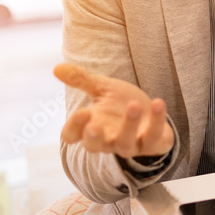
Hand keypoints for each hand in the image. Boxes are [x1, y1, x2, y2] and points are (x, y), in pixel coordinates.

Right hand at [56, 63, 174, 158]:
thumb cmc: (121, 104)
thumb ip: (82, 80)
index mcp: (91, 126)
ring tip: (134, 105)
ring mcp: (130, 144)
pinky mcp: (152, 144)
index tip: (82, 112)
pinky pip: (153, 137)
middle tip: (94, 126)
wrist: (151, 115)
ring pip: (125, 144)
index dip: (74, 127)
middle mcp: (107, 139)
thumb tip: (56, 67)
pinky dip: (157, 121)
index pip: (72, 135)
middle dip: (93, 137)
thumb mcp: (103, 89)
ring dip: (129, 125)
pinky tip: (158, 103)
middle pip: (93, 147)